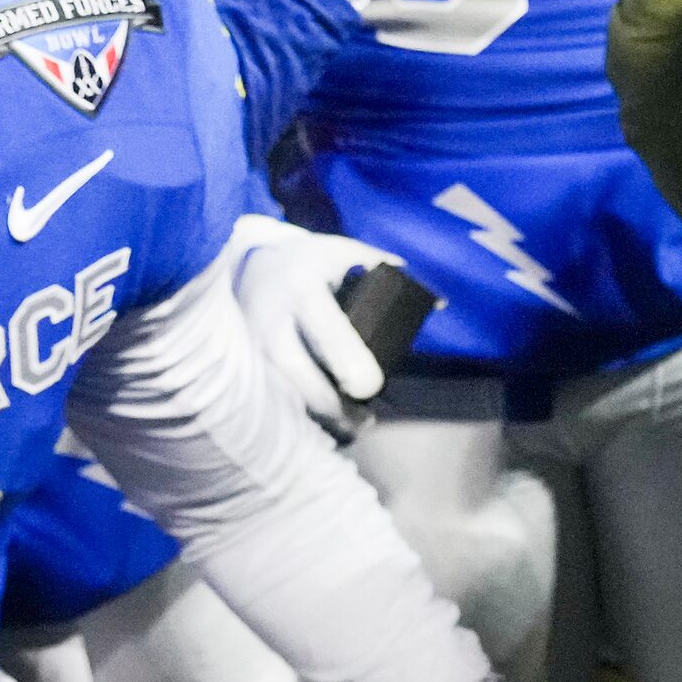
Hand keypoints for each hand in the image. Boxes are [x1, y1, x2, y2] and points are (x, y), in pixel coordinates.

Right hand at [233, 224, 409, 434]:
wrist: (247, 267)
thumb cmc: (309, 264)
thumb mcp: (344, 253)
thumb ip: (386, 272)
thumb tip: (436, 302)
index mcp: (303, 288)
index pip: (326, 330)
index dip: (348, 360)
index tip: (369, 386)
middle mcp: (272, 319)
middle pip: (299, 374)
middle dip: (333, 406)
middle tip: (365, 422)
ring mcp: (252, 345)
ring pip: (282, 393)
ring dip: (318, 418)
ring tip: (352, 428)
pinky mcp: (245, 364)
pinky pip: (270, 398)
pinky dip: (298, 416)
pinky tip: (325, 426)